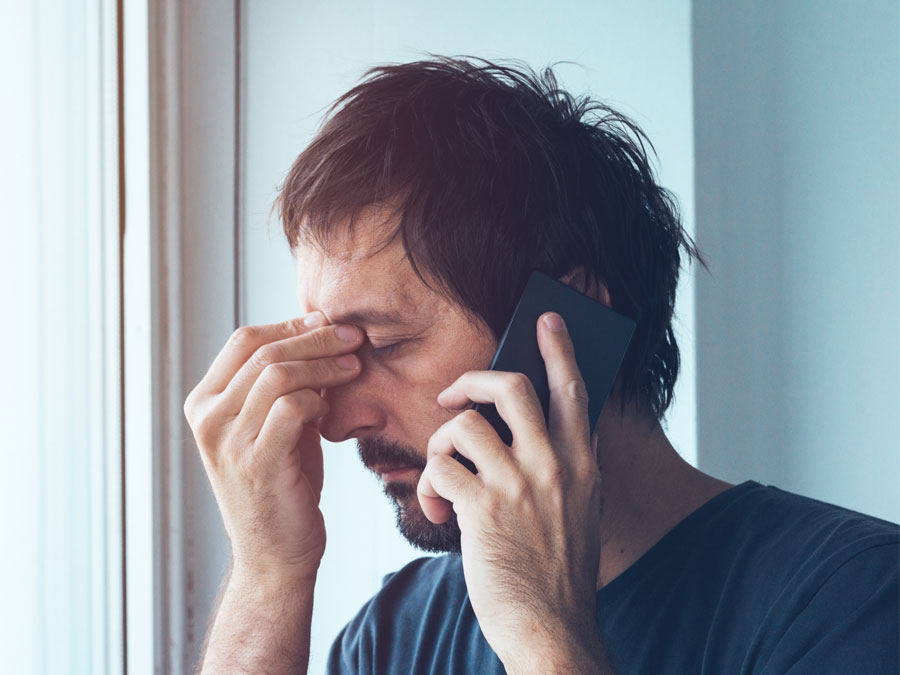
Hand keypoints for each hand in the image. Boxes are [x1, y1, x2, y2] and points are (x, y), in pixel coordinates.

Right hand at [183, 311, 364, 579]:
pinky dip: (318, 398)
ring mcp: (227, 442)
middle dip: (316, 338)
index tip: (328, 322)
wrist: (274, 553)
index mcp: (204, 402)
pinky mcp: (256, 463)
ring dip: (323, 364)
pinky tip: (332, 406)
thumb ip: (280, 384)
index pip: (244, 339)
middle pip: (263, 351)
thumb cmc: (280, 482)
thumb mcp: (271, 423)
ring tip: (353, 366)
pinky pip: (291, 408)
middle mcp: (208, 418)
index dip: (290, 324)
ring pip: (277, 374)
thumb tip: (315, 332)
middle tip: (353, 337)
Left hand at [417, 312, 606, 671]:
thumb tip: (554, 434)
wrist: (552, 629)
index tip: (546, 320)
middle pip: (512, 387)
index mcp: (582, 463)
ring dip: (440, 445)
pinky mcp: (482, 510)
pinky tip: (437, 510)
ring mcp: (519, 486)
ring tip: (442, 476)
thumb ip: (571, 468)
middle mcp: (555, 465)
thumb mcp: (582, 511)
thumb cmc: (558, 572)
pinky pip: (440, 469)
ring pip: (464, 426)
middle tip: (454, 396)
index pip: (574, 390)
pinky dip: (429, 486)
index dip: (559, 348)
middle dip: (473, 381)